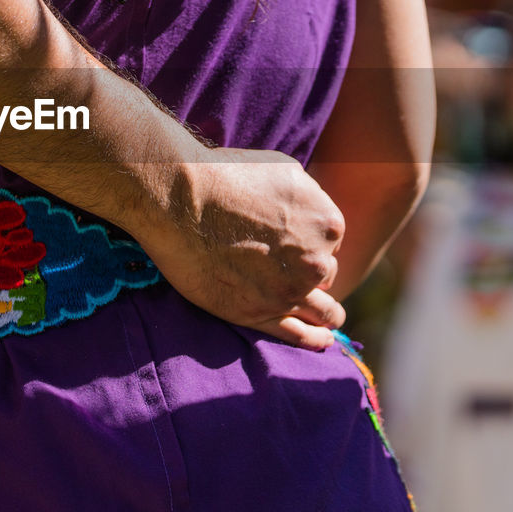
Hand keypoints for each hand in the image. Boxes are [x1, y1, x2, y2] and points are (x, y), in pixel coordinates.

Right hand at [131, 147, 346, 349]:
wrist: (182, 200)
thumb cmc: (227, 176)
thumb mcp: (286, 171)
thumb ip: (309, 199)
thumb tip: (312, 213)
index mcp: (328, 226)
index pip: (331, 245)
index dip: (313, 245)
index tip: (295, 246)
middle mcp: (315, 262)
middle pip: (325, 276)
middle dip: (312, 274)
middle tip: (290, 270)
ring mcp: (288, 291)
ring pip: (324, 312)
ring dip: (327, 314)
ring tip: (327, 321)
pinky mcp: (259, 313)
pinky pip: (299, 334)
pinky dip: (314, 339)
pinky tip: (322, 341)